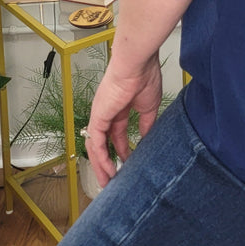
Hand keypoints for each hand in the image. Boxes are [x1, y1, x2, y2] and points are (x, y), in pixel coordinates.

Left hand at [84, 54, 163, 186]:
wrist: (137, 64)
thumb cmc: (144, 76)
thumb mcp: (149, 106)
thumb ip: (147, 124)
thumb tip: (148, 139)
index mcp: (120, 107)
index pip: (116, 134)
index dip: (120, 150)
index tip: (127, 163)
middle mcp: (107, 112)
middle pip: (102, 143)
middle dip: (106, 162)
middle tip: (112, 179)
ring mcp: (101, 115)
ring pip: (96, 146)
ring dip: (101, 165)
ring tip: (108, 181)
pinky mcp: (98, 117)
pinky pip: (95, 143)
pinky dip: (101, 158)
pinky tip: (108, 169)